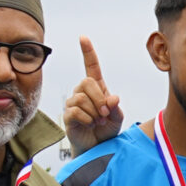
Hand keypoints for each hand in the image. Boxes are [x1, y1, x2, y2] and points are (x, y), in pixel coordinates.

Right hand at [62, 38, 123, 154]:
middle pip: (87, 82)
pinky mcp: (68, 115)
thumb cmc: (106, 131)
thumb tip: (112, 98)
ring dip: (94, 112)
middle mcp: (82, 92)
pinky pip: (76, 111)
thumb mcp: (117, 119)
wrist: (98, 148)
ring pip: (81, 98)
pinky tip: (89, 125)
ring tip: (97, 121)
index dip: (88, 52)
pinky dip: (87, 120)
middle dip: (99, 98)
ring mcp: (73, 103)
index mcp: (97, 89)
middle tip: (105, 113)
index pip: (91, 67)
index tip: (83, 37)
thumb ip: (117, 108)